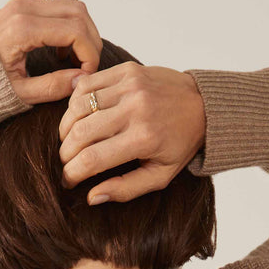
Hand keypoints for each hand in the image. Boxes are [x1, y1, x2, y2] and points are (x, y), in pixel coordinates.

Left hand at [0, 0, 102, 105]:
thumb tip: (82, 80)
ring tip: (76, 60)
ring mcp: (21, 4)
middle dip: (90, 41)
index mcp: (22, 29)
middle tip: (88, 68)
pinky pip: (57, 6)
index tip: (87, 75)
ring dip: (82, 31)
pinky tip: (62, 52)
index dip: (89, 54)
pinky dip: (69, 25)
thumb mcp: (20, 94)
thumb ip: (53, 87)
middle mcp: (22, 9)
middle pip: (78, 12)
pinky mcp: (21, 6)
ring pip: (71, 4)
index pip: (75, 31)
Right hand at [58, 63, 205, 204]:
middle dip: (65, 153)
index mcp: (143, 139)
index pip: (91, 159)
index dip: (71, 173)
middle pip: (79, 133)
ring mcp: (130, 86)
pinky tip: (79, 116)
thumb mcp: (160, 176)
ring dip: (66, 128)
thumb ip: (126, 189)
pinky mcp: (126, 70)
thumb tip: (92, 197)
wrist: (203, 104)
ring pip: (77, 106)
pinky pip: (86, 84)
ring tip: (70, 141)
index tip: (68, 181)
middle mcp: (135, 109)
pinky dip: (75, 102)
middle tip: (67, 162)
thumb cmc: (180, 143)